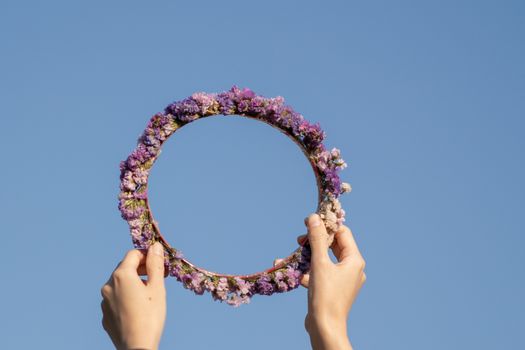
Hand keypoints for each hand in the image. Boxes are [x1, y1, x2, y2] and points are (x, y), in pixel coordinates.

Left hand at [101, 242, 166, 349]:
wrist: (136, 347)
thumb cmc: (150, 316)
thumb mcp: (157, 287)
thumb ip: (155, 264)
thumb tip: (154, 246)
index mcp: (121, 275)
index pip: (133, 254)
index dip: (147, 255)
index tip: (159, 263)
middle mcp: (108, 285)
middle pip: (125, 268)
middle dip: (141, 268)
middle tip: (158, 276)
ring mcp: (104, 301)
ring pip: (120, 284)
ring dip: (134, 282)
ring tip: (149, 293)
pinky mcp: (104, 314)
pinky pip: (116, 298)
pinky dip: (127, 296)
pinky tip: (139, 307)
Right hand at [274, 214, 365, 349]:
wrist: (325, 328)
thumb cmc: (325, 295)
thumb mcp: (319, 263)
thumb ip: (316, 239)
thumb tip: (314, 217)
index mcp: (354, 260)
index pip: (342, 233)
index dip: (325, 226)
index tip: (308, 223)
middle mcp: (352, 269)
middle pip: (333, 245)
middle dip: (314, 242)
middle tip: (299, 241)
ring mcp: (344, 280)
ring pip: (325, 260)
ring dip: (308, 256)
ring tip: (293, 257)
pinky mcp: (334, 290)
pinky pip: (322, 273)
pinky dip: (309, 271)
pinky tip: (296, 275)